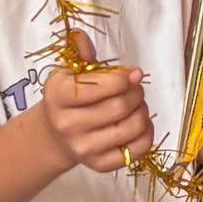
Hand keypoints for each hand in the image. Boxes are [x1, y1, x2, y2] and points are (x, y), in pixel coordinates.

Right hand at [34, 36, 152, 175]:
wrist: (55, 135)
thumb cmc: (70, 97)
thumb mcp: (70, 72)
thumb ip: (80, 54)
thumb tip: (81, 36)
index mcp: (58, 95)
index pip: (100, 86)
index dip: (125, 78)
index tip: (135, 74)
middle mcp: (67, 124)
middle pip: (119, 106)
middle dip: (136, 93)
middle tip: (136, 89)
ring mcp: (83, 149)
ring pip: (131, 128)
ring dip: (143, 112)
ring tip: (137, 105)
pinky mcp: (99, 165)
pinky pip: (137, 150)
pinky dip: (147, 134)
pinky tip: (140, 124)